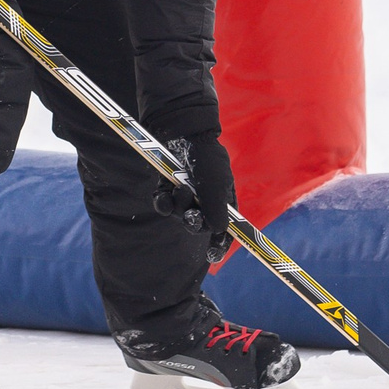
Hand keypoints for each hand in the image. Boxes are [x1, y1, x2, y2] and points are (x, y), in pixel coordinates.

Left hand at [154, 132, 236, 264]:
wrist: (183, 132)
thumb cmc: (206, 158)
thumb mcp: (217, 185)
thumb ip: (217, 210)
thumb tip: (218, 231)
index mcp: (223, 199)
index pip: (224, 228)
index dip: (220, 244)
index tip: (213, 256)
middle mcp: (204, 200)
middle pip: (198, 225)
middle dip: (194, 223)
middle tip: (193, 214)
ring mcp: (185, 195)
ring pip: (180, 216)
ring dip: (180, 206)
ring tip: (181, 187)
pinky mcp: (167, 188)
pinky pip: (164, 206)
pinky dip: (164, 203)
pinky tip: (164, 193)